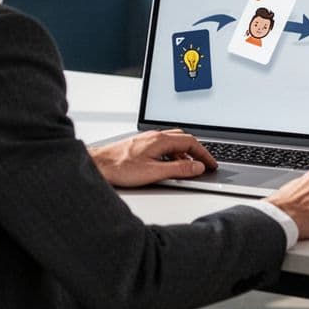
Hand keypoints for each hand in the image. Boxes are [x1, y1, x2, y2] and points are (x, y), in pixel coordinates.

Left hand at [90, 129, 216, 187]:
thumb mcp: (154, 172)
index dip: (204, 154)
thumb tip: (198, 168)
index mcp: (161, 140)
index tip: (211, 164)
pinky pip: (163, 146)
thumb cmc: (120, 168)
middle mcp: (154, 136)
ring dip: (184, 154)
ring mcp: (147, 139)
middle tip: (204, 164)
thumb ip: (179, 170)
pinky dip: (172, 155)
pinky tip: (169, 165)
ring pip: (173, 142)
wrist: (97, 165)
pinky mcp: (140, 145)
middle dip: (197, 151)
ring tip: (189, 168)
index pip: (191, 142)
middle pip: (183, 139)